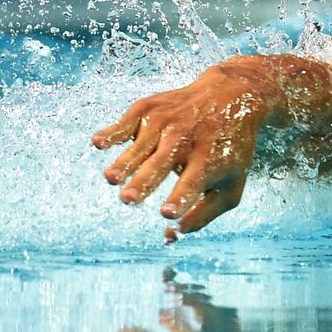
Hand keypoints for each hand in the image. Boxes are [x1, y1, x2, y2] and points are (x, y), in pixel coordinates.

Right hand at [93, 57, 273, 239]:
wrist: (232, 94)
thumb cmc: (228, 150)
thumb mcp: (230, 184)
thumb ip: (203, 214)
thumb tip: (170, 236)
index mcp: (208, 161)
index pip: (192, 183)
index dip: (179, 198)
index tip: (167, 213)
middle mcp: (186, 140)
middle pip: (162, 164)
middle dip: (145, 181)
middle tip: (129, 199)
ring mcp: (166, 122)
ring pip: (141, 146)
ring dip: (125, 162)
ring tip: (111, 179)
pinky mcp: (149, 108)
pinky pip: (127, 122)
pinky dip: (113, 132)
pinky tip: (99, 142)